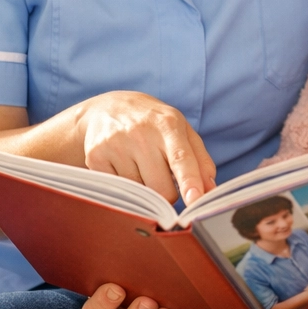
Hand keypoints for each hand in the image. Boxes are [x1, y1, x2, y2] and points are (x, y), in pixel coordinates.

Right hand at [77, 91, 215, 202]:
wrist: (108, 109)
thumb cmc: (153, 124)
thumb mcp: (182, 131)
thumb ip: (200, 160)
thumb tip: (211, 191)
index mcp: (168, 125)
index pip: (181, 158)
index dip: (189, 181)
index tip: (195, 199)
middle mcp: (141, 133)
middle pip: (161, 189)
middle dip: (168, 193)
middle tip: (162, 176)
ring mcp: (116, 145)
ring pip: (140, 195)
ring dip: (145, 189)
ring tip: (140, 166)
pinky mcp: (95, 157)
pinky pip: (119, 192)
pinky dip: (125, 187)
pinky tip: (123, 166)